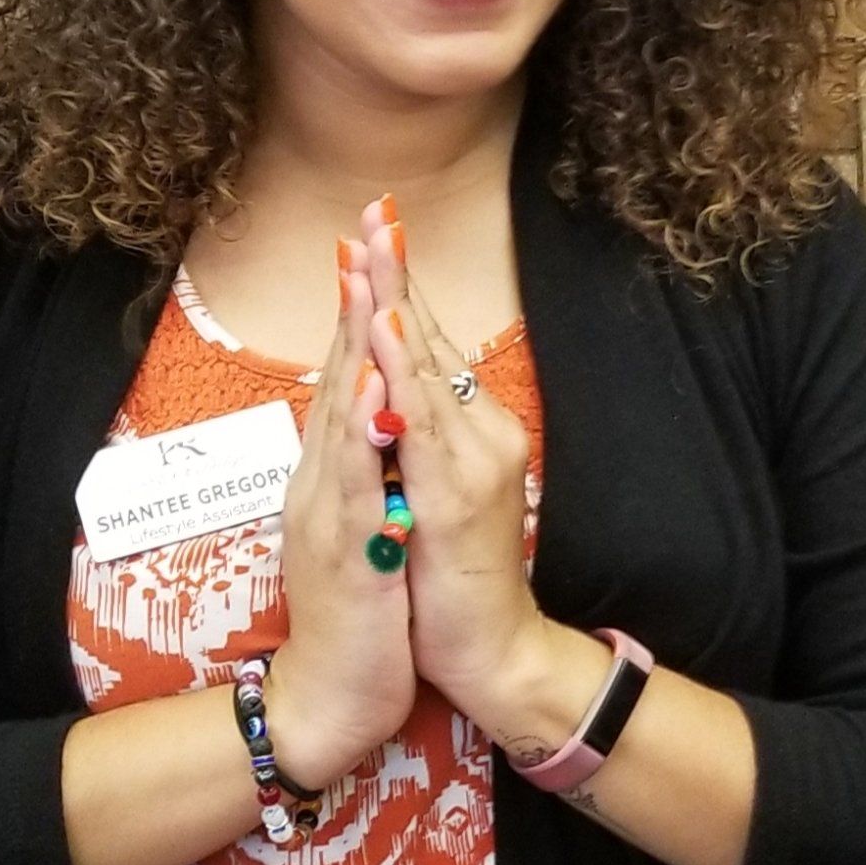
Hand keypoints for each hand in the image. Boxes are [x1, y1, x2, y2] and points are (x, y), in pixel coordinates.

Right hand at [267, 240, 417, 784]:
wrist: (331, 696)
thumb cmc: (359, 614)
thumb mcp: (367, 525)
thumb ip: (370, 470)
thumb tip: (381, 418)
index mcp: (334, 471)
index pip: (347, 372)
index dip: (360, 306)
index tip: (373, 239)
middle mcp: (323, 478)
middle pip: (339, 371)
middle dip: (356, 296)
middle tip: (368, 222)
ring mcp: (330, 511)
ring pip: (342, 413)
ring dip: (354, 343)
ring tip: (368, 275)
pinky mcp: (347, 550)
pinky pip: (357, 481)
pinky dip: (364, 431)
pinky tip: (376, 386)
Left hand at [358, 198, 547, 727]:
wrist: (492, 653)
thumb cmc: (453, 582)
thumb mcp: (429, 497)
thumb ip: (415, 442)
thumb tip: (386, 393)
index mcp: (470, 431)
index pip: (430, 345)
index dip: (400, 287)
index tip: (376, 228)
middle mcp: (482, 433)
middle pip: (431, 341)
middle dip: (397, 275)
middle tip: (376, 211)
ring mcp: (473, 462)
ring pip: (427, 371)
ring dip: (395, 307)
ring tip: (373, 251)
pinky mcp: (457, 497)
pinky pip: (420, 425)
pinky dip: (398, 374)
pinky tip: (381, 334)